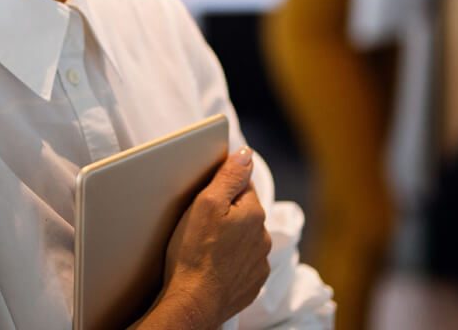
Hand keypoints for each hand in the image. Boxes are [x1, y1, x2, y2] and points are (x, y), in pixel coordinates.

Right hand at [141, 147, 271, 329]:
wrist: (194, 302)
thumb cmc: (194, 252)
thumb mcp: (206, 203)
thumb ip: (228, 176)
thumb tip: (246, 155)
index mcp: (254, 213)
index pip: (243, 186)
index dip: (222, 188)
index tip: (205, 198)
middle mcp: (263, 237)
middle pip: (245, 213)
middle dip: (228, 214)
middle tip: (201, 224)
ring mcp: (259, 262)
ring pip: (246, 239)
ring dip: (231, 238)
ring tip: (205, 247)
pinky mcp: (253, 283)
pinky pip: (244, 263)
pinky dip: (231, 262)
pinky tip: (213, 265)